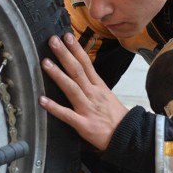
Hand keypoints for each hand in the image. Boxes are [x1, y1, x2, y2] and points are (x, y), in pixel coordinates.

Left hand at [38, 33, 128, 150]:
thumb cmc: (116, 118)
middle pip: (77, 71)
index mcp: (99, 87)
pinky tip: (42, 100)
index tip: (67, 36)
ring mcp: (88, 108)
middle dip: (64, 55)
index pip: (86, 64)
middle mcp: (93, 94)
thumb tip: (81, 73)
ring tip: (45, 63)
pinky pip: (66, 115)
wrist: (129, 137)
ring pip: (71, 88)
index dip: (76, 49)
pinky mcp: (83, 124)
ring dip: (58, 74)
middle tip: (53, 41)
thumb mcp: (107, 96)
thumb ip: (93, 85)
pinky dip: (54, 107)